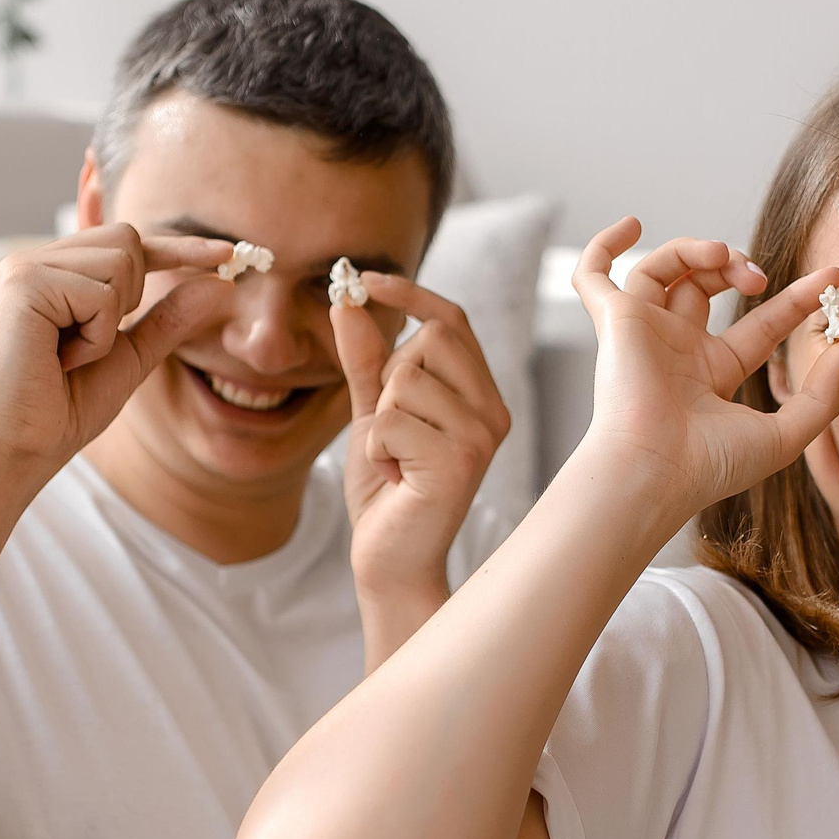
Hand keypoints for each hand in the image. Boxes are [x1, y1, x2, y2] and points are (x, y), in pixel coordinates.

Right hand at [0, 222, 233, 480]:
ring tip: (70, 354)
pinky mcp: (23, 282)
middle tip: (90, 343)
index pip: (128, 244)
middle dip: (133, 295)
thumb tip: (222, 282)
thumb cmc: (64, 409)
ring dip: (112, 322)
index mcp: (57, 274)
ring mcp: (26, 267)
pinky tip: (60, 359)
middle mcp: (37, 260)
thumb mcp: (131, 356)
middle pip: (130, 239)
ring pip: (122, 259)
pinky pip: (100, 295)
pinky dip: (96, 337)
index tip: (228, 252)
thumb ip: (170, 318)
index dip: (179, 247)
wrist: (20, 448)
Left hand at [336, 274, 512, 610]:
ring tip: (392, 460)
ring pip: (405, 380)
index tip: (363, 279)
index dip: (409, 294)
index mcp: (481, 396)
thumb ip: (365, 361)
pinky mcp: (459, 462)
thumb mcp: (372, 415)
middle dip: (390, 376)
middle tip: (390, 429)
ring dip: (379, 420)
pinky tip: (391, 477)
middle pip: (430, 339)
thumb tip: (346, 300)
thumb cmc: (386, 491)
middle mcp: (492, 411)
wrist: (390, 560)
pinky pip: (391, 420)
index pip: (452, 320)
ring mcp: (481, 436)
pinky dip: (375, 447)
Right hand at [570, 218, 838, 523]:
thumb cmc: (711, 465)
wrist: (655, 471)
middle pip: (705, 286)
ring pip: (664, 269)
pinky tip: (632, 224)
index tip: (832, 276)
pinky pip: (592, 275)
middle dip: (737, 267)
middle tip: (760, 277)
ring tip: (724, 256)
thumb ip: (825, 392)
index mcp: (712, 374)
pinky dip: (604, 245)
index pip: (759, 324)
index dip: (795, 299)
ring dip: (696, 248)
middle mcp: (675, 350)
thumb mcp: (788, 433)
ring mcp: (643, 333)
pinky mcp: (614, 322)